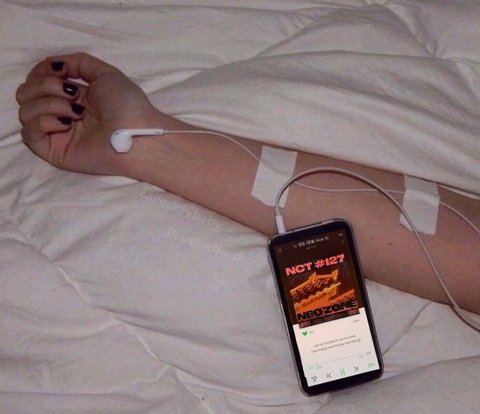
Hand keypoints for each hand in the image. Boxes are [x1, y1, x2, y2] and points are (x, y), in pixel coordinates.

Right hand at [16, 53, 162, 174]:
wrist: (136, 133)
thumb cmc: (127, 105)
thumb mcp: (105, 73)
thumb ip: (77, 62)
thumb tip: (52, 64)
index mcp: (72, 96)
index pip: (37, 80)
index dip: (42, 70)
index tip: (60, 71)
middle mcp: (62, 113)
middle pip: (25, 93)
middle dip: (44, 85)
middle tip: (72, 94)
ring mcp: (57, 133)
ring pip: (25, 110)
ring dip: (49, 103)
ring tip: (76, 112)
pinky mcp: (54, 151)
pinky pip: (29, 133)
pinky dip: (44, 121)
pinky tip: (66, 123)